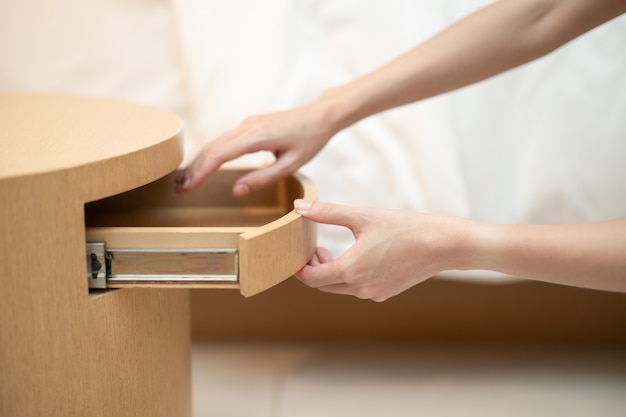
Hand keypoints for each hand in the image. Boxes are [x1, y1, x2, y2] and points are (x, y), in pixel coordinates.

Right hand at [175, 101, 335, 194]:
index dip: (200, 172)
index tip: (186, 187)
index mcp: (257, 136)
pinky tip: (204, 166)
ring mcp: (247, 124)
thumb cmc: (309, 140)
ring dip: (199, 161)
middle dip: (193, 169)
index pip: (219, 155)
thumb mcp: (291, 165)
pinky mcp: (249, 125)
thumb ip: (263, 178)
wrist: (319, 115)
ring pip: (215, 142)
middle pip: (212, 148)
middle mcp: (247, 127)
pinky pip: (224, 140)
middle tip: (178, 189)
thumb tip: (237, 190)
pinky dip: (210, 154)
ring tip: (185, 181)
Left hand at [293, 199, 471, 301]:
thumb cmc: (404, 228)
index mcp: (350, 271)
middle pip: (324, 285)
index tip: (300, 252)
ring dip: (332, 272)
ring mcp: (374, 293)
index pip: (311, 278)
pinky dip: (350, 276)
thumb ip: (327, 212)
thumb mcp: (362, 216)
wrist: (443, 245)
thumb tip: (298, 206)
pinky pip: (358, 288)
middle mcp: (360, 288)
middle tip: (315, 248)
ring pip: (341, 288)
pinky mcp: (386, 292)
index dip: (300, 267)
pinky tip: (357, 256)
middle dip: (315, 268)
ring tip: (332, 250)